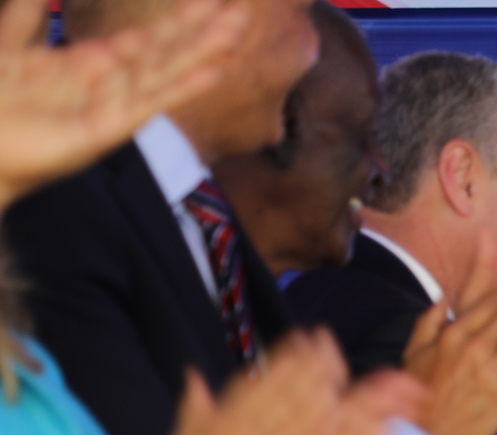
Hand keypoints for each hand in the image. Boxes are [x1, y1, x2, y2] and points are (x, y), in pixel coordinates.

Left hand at [0, 0, 244, 207]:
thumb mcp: (10, 45)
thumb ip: (28, 14)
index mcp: (91, 66)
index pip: (146, 39)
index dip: (177, 20)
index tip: (208, 1)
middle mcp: (113, 86)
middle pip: (167, 51)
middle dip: (203, 29)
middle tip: (241, 10)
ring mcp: (116, 107)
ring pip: (169, 70)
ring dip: (205, 50)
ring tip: (237, 28)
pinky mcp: (111, 127)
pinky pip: (154, 101)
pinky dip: (186, 86)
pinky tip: (214, 72)